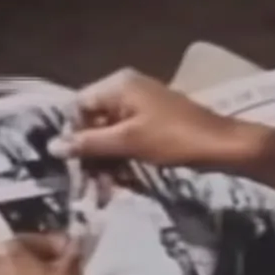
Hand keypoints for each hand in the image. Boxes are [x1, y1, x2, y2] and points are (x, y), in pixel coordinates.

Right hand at [48, 69, 258, 168]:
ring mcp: (141, 107)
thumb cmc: (174, 138)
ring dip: (105, 162)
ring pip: (110, 135)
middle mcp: (126, 91)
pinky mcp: (153, 125)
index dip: (72, 133)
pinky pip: (127, 141)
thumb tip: (53, 146)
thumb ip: (90, 143)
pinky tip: (122, 181)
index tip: (69, 162)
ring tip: (105, 189)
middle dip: (90, 154)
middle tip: (88, 184)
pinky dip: (122, 160)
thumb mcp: (128, 142)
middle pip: (93, 122)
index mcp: (118, 85)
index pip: (79, 105)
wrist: (221, 146)